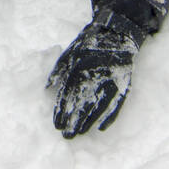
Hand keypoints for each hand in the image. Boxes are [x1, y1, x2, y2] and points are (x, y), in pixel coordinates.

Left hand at [46, 21, 137, 137]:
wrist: (116, 33)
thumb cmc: (88, 44)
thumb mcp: (69, 53)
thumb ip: (58, 71)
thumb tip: (46, 89)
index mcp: (78, 69)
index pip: (68, 95)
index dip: (62, 111)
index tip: (56, 125)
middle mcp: (93, 77)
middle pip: (82, 104)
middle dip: (73, 121)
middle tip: (66, 136)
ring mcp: (109, 81)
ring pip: (98, 107)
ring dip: (89, 122)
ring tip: (80, 133)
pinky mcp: (122, 84)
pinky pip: (115, 105)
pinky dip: (109, 117)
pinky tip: (101, 128)